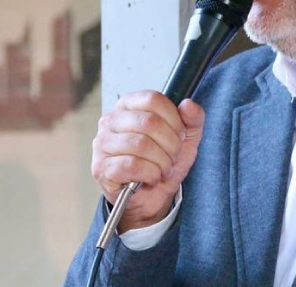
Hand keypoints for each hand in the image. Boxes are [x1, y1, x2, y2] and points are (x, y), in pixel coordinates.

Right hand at [91, 91, 204, 232]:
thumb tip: (188, 104)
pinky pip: (132, 165)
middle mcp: (111, 121)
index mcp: (129, 105)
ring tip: (163, 168)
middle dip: (170, 143)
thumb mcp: (186, 138)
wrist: (152, 197)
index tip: (180, 133)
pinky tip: (152, 177)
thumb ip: (193, 118)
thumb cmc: (163, 162)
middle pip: (149, 122)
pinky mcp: (102, 167)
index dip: (174, 118)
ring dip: (162, 161)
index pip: (153, 99)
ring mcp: (103, 144)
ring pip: (141, 145)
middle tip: (173, 155)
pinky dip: (151, 174)